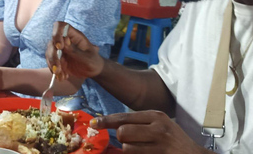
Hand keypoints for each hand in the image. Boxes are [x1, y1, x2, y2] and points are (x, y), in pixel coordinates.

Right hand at [46, 21, 104, 80]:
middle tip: (57, 69)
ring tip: (61, 75)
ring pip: (49, 53)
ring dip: (53, 65)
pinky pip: (51, 62)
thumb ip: (76, 51)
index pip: (61, 26)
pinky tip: (63, 77)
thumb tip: (65, 42)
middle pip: (52, 42)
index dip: (57, 33)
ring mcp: (60, 49)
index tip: (60, 47)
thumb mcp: (87, 58)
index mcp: (74, 36)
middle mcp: (65, 40)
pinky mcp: (57, 58)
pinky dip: (54, 70)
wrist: (93, 71)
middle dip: (53, 56)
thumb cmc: (93, 61)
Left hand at [91, 111, 211, 153]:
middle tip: (130, 141)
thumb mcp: (159, 124)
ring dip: (128, 151)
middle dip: (121, 139)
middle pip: (122, 133)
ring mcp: (161, 146)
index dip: (106, 121)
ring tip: (142, 149)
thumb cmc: (172, 139)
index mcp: (156, 116)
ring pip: (127, 149)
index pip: (124, 117)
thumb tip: (110, 124)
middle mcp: (159, 129)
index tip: (94, 123)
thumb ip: (138, 122)